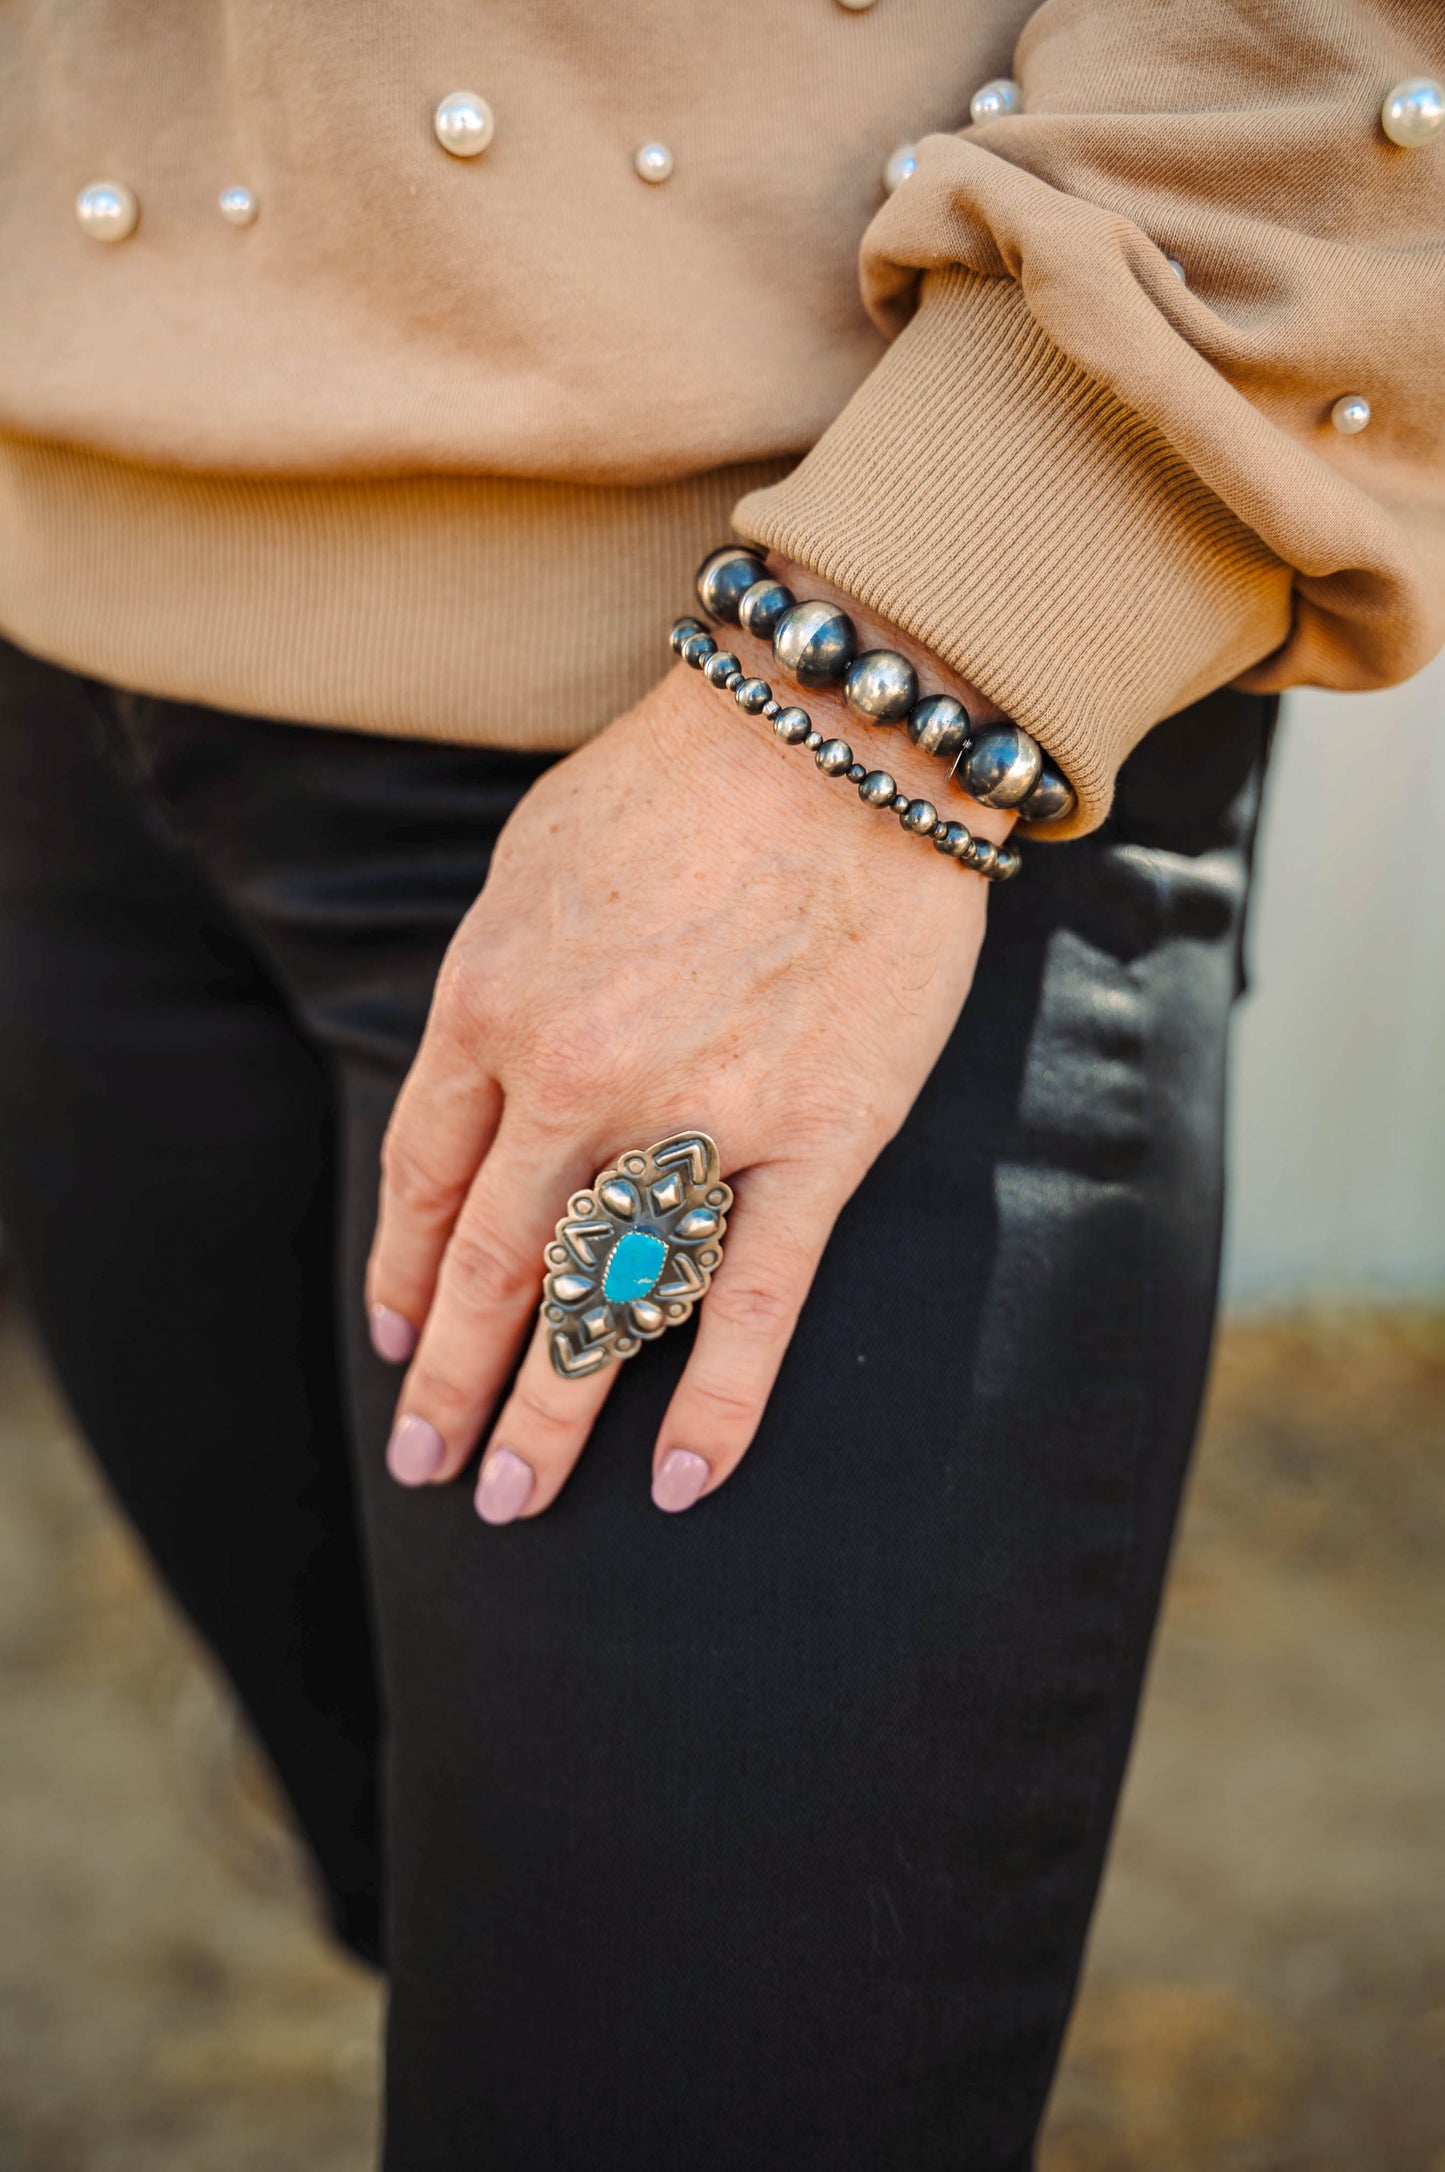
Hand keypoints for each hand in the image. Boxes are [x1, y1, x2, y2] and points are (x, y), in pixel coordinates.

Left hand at [365, 588, 1012, 1520]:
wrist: (842, 732)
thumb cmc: (679, 781)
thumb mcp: (529, 868)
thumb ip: (492, 988)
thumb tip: (480, 1087)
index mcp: (491, 1005)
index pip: (426, 1177)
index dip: (406, 1271)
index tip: (398, 1337)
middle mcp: (575, 1082)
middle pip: (497, 1266)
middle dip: (455, 1379)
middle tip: (428, 1464)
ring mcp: (697, 1119)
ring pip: (604, 1304)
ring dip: (550, 1414)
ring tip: (510, 1501)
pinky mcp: (816, 1139)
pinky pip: (754, 1299)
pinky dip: (717, 1401)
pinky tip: (677, 1481)